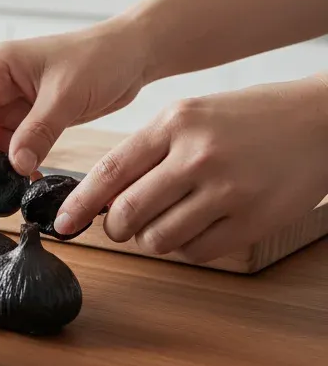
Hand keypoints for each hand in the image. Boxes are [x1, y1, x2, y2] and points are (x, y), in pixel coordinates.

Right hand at [0, 17, 149, 181]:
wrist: (131, 54)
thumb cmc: (99, 58)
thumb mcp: (65, 96)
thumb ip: (37, 131)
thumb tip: (14, 166)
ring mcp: (13, 100)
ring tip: (2, 194)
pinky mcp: (31, 116)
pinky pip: (14, 145)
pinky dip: (16, 164)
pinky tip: (26, 183)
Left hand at [54, 76, 327, 261]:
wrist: (316, 121)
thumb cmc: (246, 117)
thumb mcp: (190, 114)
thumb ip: (150, 149)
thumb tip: (107, 191)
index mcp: (174, 123)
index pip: (110, 171)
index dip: (80, 203)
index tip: (62, 221)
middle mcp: (197, 155)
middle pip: (129, 212)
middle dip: (115, 228)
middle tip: (118, 227)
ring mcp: (227, 190)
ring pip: (160, 238)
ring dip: (151, 239)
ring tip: (163, 223)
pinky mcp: (253, 220)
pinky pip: (198, 251)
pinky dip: (186, 248)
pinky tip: (195, 229)